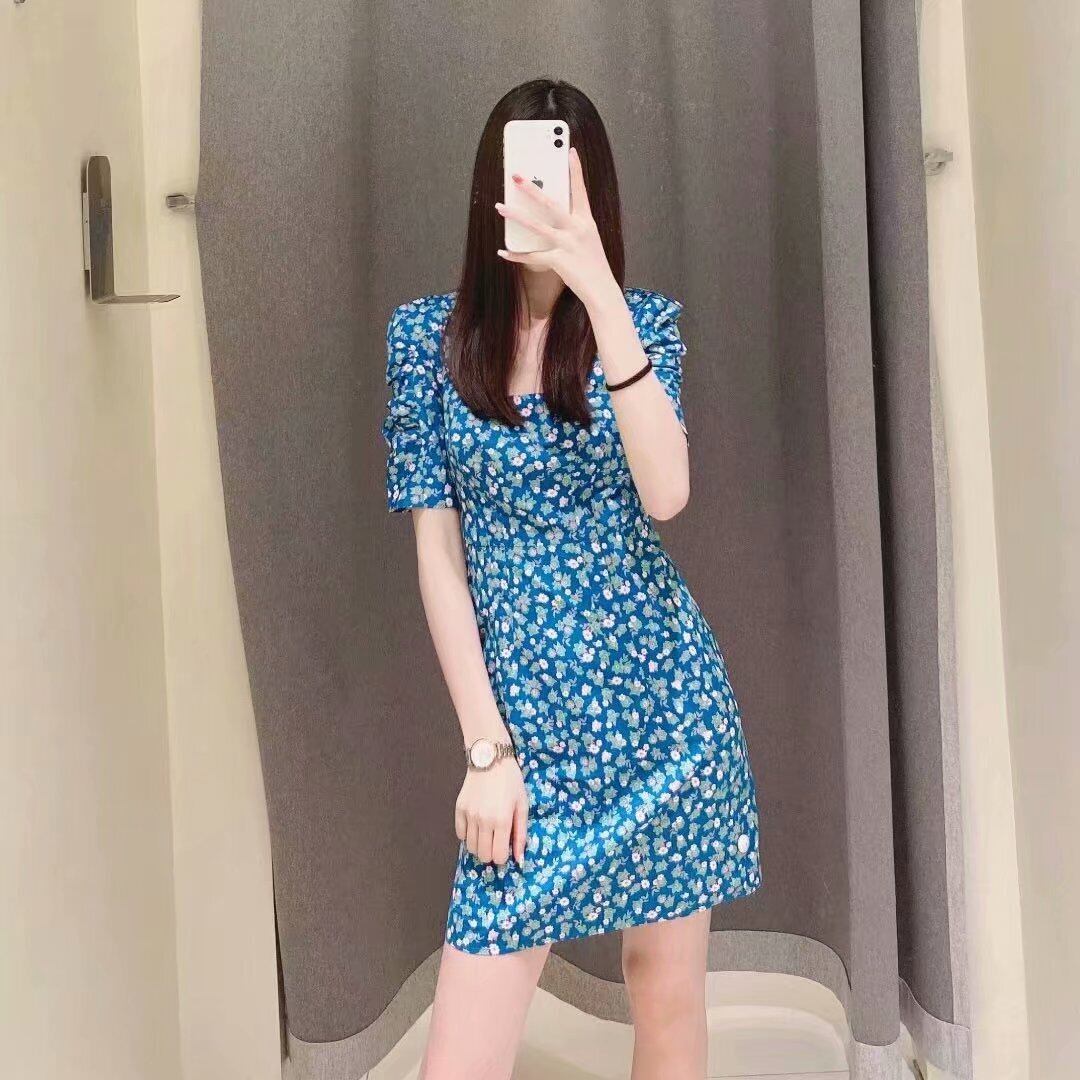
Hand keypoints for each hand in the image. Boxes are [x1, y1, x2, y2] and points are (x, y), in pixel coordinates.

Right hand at [455, 758, 528, 867]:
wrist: (490, 759)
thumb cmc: (511, 781)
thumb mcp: (522, 805)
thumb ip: (521, 833)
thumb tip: (519, 858)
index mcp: (502, 821)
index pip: (498, 856)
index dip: (503, 857)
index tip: (505, 849)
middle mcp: (483, 821)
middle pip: (483, 855)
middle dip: (491, 854)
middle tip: (496, 842)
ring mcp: (469, 815)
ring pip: (470, 847)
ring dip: (480, 845)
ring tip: (487, 833)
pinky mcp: (459, 809)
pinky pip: (460, 834)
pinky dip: (468, 835)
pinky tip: (477, 825)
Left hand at [495, 146, 620, 310]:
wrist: (602, 290)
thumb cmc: (594, 266)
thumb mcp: (588, 240)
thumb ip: (573, 227)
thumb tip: (550, 218)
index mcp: (587, 221)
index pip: (580, 190)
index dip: (575, 170)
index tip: (569, 150)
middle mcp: (577, 229)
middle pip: (550, 203)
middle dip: (531, 188)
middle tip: (515, 175)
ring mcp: (567, 244)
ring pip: (536, 225)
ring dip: (515, 215)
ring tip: (499, 206)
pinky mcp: (559, 261)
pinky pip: (532, 256)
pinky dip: (516, 255)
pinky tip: (503, 252)